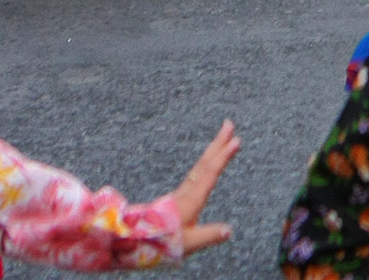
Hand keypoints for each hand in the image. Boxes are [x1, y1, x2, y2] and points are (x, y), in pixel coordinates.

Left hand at [166, 121, 240, 256]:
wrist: (133, 242)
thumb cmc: (160, 243)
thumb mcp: (187, 243)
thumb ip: (208, 235)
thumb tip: (230, 230)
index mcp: (191, 200)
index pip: (210, 174)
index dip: (223, 157)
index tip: (236, 141)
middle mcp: (187, 192)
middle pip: (204, 163)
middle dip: (217, 143)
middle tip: (229, 124)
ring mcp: (181, 193)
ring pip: (199, 166)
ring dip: (212, 150)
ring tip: (222, 138)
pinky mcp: (177, 197)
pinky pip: (195, 173)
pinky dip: (205, 162)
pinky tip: (207, 164)